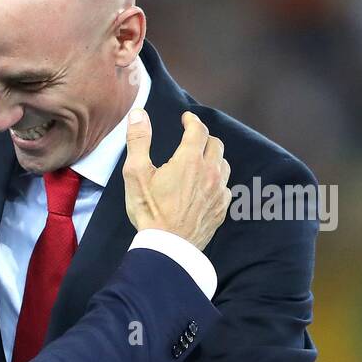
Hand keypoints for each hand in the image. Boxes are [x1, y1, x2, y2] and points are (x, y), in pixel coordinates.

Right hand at [123, 110, 230, 250]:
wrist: (167, 247)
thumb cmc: (149, 211)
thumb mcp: (136, 174)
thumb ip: (138, 141)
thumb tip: (138, 113)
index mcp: (189, 160)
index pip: (198, 130)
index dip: (192, 121)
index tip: (186, 119)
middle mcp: (210, 172)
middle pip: (215, 144)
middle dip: (203, 137)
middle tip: (192, 139)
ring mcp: (219, 191)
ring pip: (223, 164)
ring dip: (213, 158)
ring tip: (200, 162)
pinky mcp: (221, 208)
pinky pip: (225, 187)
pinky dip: (216, 181)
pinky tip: (205, 187)